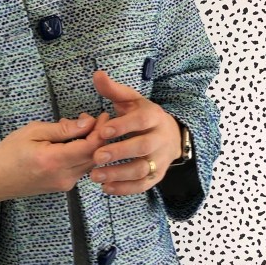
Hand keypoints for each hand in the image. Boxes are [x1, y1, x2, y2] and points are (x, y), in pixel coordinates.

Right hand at [0, 111, 109, 209]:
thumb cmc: (9, 153)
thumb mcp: (33, 132)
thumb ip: (62, 129)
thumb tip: (88, 122)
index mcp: (54, 160)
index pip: (90, 146)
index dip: (101, 130)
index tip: (104, 115)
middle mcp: (64, 176)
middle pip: (95, 156)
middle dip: (99, 136)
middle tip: (93, 119)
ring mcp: (65, 184)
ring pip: (90, 163)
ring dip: (91, 145)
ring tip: (80, 128)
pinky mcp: (63, 187)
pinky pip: (80, 168)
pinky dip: (81, 154)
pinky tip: (71, 143)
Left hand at [87, 70, 181, 195]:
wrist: (170, 136)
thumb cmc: (142, 117)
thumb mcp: (131, 101)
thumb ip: (113, 90)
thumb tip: (97, 75)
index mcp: (154, 117)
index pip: (141, 121)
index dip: (123, 126)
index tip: (103, 131)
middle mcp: (160, 139)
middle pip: (142, 147)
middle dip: (119, 152)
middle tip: (96, 157)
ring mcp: (160, 160)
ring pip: (142, 170)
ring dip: (118, 174)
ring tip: (95, 176)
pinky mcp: (156, 176)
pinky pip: (142, 185)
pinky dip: (125, 189)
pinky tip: (106, 188)